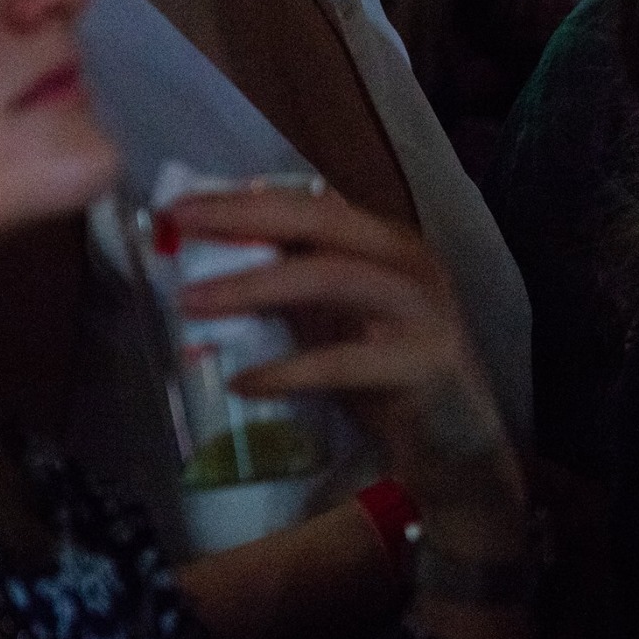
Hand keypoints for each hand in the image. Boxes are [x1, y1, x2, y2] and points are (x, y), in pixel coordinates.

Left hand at [167, 188, 524, 562]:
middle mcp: (409, 261)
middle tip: (181, 223)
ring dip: (255, 285)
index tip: (182, 204)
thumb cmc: (389, 377)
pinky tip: (244, 382)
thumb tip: (210, 262)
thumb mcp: (336, 321)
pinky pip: (343, 361)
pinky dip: (288, 369)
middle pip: (322, 222)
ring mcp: (421, 308)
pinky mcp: (421, 361)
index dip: (247, 200)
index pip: (313, 204)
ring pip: (332, 276)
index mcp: (388, 243)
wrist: (458, 438)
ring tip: (192, 301)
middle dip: (245, 218)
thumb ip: (292, 289)